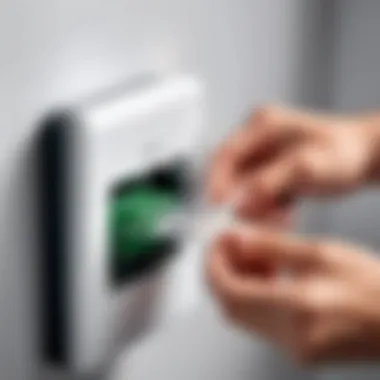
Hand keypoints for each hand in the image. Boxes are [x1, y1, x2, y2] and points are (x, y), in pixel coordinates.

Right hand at [207, 106, 378, 220]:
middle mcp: (258, 137)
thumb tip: (239, 203)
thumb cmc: (343, 151)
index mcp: (262, 124)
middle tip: (254, 218)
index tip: (217, 206)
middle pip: (230, 172)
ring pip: (243, 187)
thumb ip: (270, 183)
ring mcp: (263, 154)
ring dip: (255, 207)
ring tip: (279, 216)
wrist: (365, 155)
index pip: (224, 153)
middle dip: (239, 198)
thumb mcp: (306, 165)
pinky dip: (265, 207)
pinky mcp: (269, 169)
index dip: (215, 180)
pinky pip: (256, 193)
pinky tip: (283, 213)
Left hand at [207, 226, 379, 364]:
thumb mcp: (322, 252)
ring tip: (253, 254)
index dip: (215, 263)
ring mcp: (293, 349)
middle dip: (221, 270)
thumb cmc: (371, 284)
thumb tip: (236, 239)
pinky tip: (266, 273)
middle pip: (229, 305)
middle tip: (230, 243)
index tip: (219, 240)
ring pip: (241, 314)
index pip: (229, 291)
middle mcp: (290, 336)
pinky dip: (251, 295)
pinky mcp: (297, 351)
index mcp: (298, 308)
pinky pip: (258, 321)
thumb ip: (274, 245)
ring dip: (236, 281)